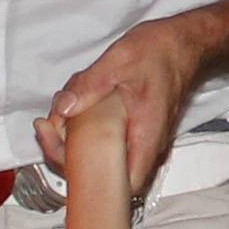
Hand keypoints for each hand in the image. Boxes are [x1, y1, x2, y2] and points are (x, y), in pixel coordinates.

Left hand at [40, 15, 203, 194]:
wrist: (181, 44)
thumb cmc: (158, 52)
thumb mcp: (118, 61)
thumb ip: (89, 86)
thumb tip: (63, 110)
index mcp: (146, 135)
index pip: (122, 184)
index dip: (89, 181)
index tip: (62, 153)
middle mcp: (146, 145)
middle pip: (106, 175)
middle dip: (69, 157)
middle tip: (46, 128)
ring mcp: (141, 140)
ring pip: (104, 159)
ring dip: (74, 144)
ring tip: (56, 117)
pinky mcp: (135, 132)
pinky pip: (107, 144)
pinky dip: (85, 134)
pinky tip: (72, 112)